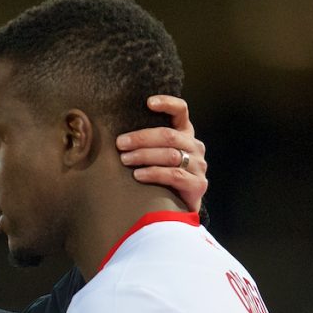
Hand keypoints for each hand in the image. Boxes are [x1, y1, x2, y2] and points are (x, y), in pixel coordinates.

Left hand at [116, 95, 207, 211]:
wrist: (179, 209)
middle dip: (142, 138)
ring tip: (125, 159)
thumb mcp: (155, 157)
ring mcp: (198, 166)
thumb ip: (145, 144)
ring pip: (170, 155)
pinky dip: (154, 174)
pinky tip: (138, 175)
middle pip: (169, 135)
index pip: (181, 111)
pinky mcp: (197, 185)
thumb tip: (114, 136)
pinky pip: (174, 176)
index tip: (148, 103)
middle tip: (120, 144)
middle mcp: (194, 147)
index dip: (167, 104)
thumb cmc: (160, 179)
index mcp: (185, 134)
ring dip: (144, 155)